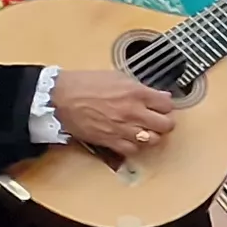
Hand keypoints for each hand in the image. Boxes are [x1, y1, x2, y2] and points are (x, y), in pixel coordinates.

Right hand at [51, 67, 174, 154]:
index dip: (166, 106)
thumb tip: (159, 95)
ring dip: (152, 136)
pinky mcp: (110, 141)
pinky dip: (135, 146)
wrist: (58, 98)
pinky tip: (131, 139)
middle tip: (158, 120)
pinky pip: (133, 150)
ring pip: (153, 140)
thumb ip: (140, 87)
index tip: (161, 106)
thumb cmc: (82, 85)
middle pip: (166, 125)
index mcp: (136, 93)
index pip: (168, 104)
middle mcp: (133, 112)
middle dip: (164, 122)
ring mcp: (123, 128)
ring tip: (145, 130)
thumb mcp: (116, 77)